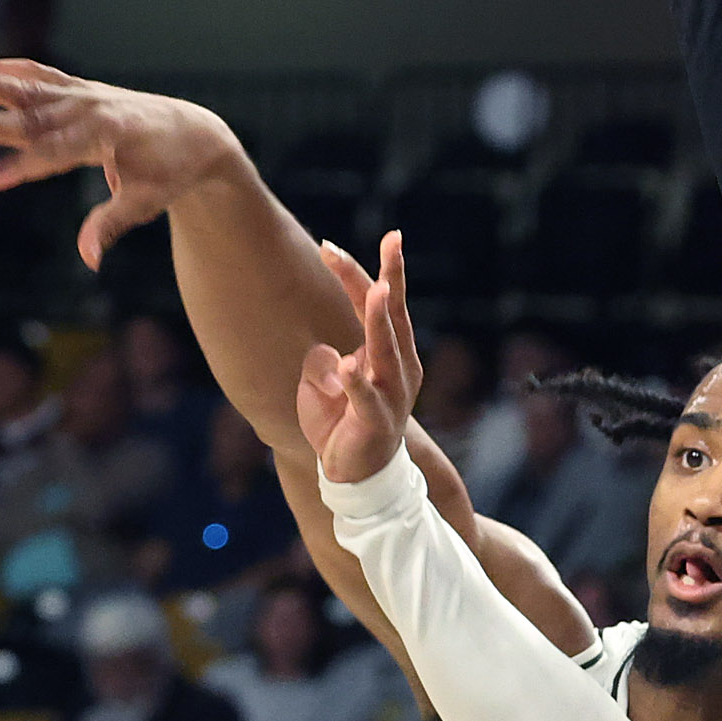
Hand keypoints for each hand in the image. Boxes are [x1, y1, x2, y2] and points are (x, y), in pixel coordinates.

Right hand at [0, 61, 246, 268]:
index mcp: (108, 135)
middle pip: (38, 117)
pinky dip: (13, 69)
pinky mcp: (82, 89)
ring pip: (35, 88)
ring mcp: (86, 94)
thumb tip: (89, 259)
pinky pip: (42, 75)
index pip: (56, 153)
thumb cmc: (170, 172)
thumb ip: (111, 225)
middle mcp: (93, 108)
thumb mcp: (146, 202)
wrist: (195, 135)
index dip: (22, 167)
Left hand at [296, 235, 422, 484]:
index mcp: (389, 354)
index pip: (376, 305)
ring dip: (378, 320)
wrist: (357, 480)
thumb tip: (324, 350)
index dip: (356, 274)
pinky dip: (355, 381)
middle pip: (391, 315)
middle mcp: (399, 368)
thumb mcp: (322, 386)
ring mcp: (392, 395)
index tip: (331, 245)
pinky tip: (346, 364)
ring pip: (388, 350)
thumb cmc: (341, 427)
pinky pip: (366, 398)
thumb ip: (322, 362)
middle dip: (388, 276)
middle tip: (392, 240)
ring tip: (374, 290)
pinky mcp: (377, 423)